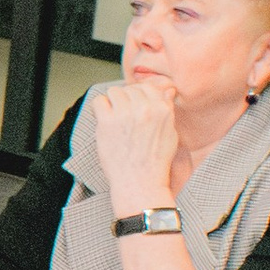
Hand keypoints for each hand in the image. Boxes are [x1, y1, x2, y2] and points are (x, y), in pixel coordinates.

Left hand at [95, 79, 181, 218]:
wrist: (139, 182)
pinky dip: (100, 109)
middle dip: (126, 100)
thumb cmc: (154, 161)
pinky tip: (105, 121)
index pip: (148, 87)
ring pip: (114, 92)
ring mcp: (125, 114)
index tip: (135, 106)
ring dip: (113, 103)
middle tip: (124, 117)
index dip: (140, 95)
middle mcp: (145, 108)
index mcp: (162, 109)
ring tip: (115, 119)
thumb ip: (167, 109)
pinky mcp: (107, 122)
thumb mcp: (170, 133)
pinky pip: (99, 101)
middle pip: (130, 89)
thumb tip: (167, 89)